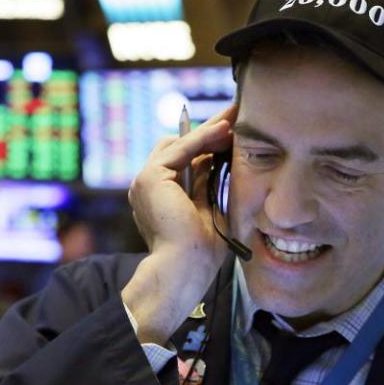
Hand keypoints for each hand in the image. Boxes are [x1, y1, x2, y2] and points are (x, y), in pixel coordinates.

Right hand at [122, 104, 236, 344]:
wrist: (184, 270)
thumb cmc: (202, 253)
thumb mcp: (211, 210)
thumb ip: (210, 184)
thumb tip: (222, 157)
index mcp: (162, 197)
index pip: (186, 160)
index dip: (210, 145)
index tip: (235, 131)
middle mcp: (149, 187)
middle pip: (181, 146)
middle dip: (210, 130)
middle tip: (238, 114)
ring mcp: (146, 181)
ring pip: (179, 143)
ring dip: (209, 130)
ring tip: (236, 118)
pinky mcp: (150, 177)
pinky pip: (180, 148)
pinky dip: (203, 137)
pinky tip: (224, 129)